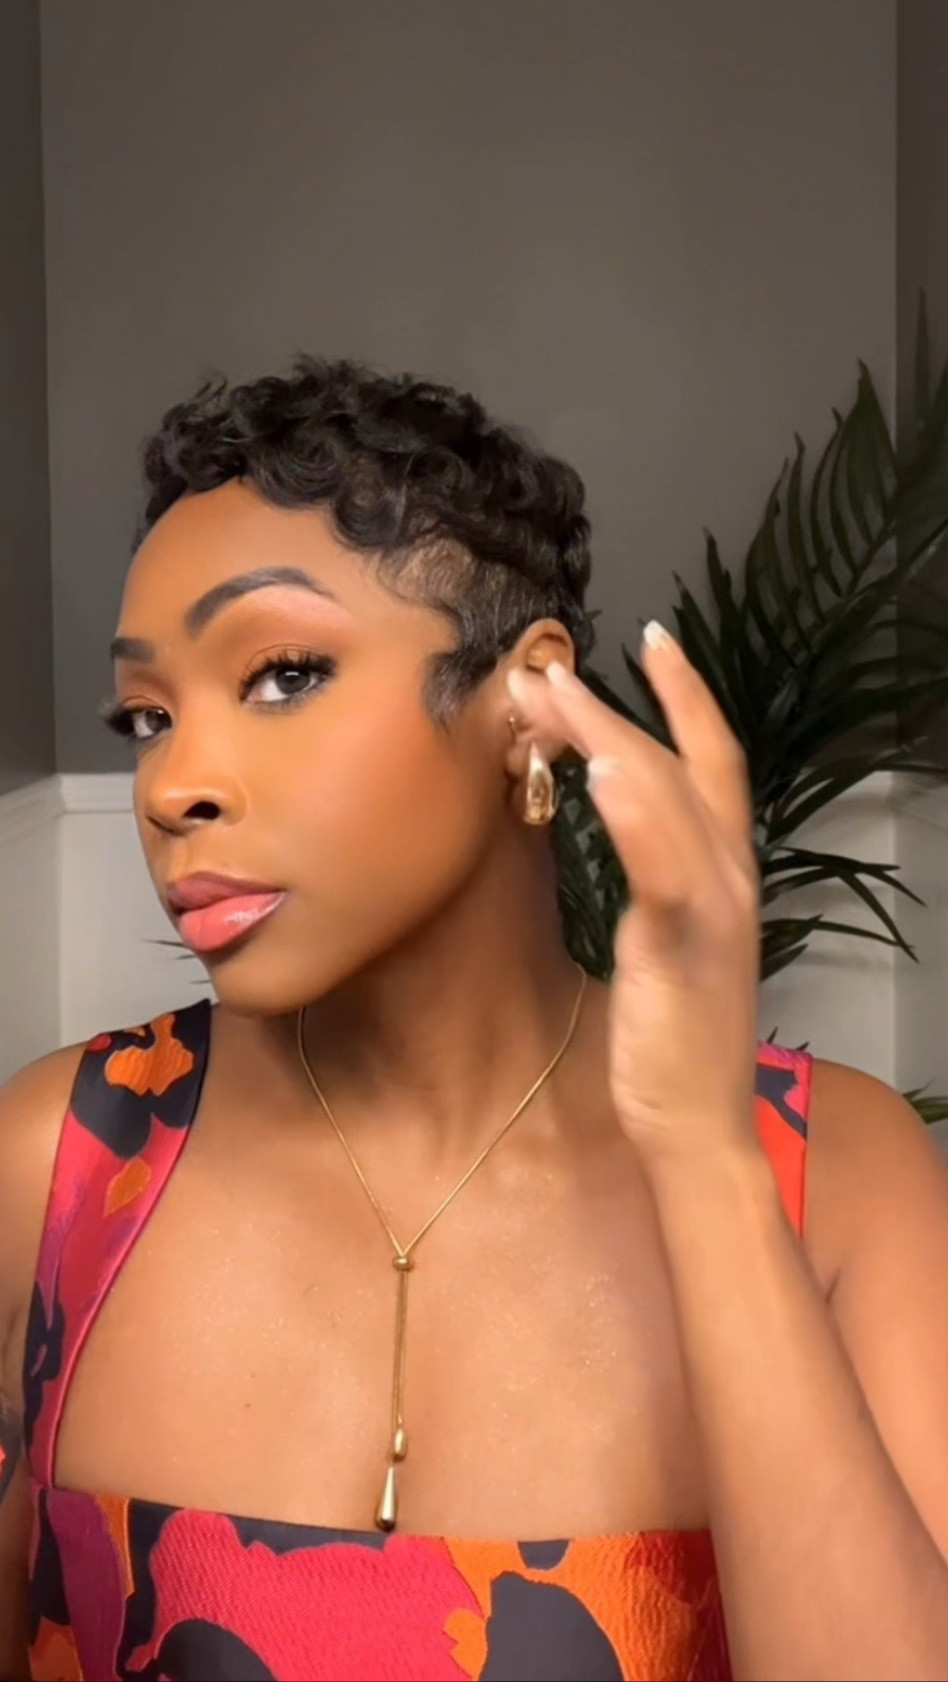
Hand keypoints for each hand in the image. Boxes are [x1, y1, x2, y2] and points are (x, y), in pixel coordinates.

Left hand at [508, 624, 761, 1168]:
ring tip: (548, 694)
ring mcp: (712, 909)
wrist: (699, 1124)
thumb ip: (650, 872)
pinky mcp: (684, 947)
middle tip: (543, 668)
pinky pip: (663, 868)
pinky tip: (599, 770)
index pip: (714, 761)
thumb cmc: (674, 1036)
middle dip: (608, 709)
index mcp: (725, 873)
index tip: (654, 639)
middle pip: (673, 765)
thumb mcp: (662, 939)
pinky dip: (635, 813)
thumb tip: (609, 814)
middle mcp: (730, 877)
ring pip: (665, 797)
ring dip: (607, 735)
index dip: (687, 697)